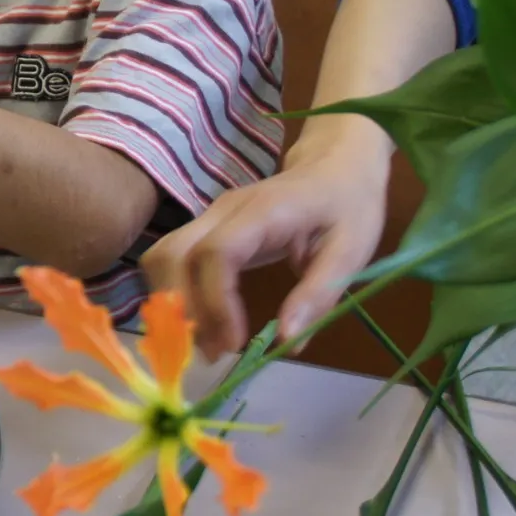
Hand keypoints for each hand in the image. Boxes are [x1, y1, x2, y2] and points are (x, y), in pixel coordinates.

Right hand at [140, 130, 390, 358]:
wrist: (336, 164)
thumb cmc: (348, 206)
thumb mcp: (351, 252)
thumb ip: (318, 295)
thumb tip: (287, 343)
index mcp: (262, 212)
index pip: (216, 253)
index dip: (215, 302)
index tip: (233, 344)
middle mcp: (223, 210)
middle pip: (173, 254)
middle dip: (182, 308)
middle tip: (213, 352)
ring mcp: (210, 216)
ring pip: (163, 257)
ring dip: (173, 303)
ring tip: (207, 341)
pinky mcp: (207, 228)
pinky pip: (175, 261)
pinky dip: (178, 295)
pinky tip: (205, 323)